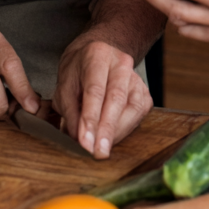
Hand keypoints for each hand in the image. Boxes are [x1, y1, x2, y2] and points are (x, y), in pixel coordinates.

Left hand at [53, 37, 152, 158]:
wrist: (98, 55)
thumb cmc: (79, 70)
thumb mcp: (64, 84)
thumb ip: (70, 110)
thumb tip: (78, 138)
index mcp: (97, 56)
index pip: (95, 90)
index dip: (90, 118)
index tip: (85, 142)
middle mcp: (121, 64)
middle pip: (117, 99)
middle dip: (107, 130)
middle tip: (97, 153)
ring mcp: (136, 78)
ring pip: (132, 109)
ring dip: (115, 133)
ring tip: (100, 147)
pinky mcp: (145, 93)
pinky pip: (138, 116)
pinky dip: (124, 130)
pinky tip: (111, 137)